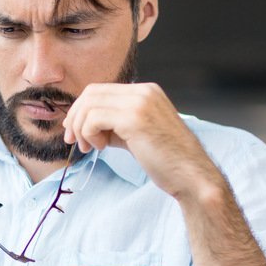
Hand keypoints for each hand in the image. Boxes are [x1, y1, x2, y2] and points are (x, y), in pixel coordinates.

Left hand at [61, 82, 224, 201]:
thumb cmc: (165, 160)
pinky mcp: (134, 118)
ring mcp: (140, 102)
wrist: (192, 175)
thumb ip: (114, 123)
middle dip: (75, 117)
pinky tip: (101, 148)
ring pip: (90, 104)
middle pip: (91, 93)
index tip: (75, 130)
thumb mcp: (136, 133)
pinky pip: (94, 118)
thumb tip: (83, 123)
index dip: (81, 109)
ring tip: (89, 147)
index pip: (100, 90)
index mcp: (146, 91)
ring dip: (81, 128)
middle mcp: (144, 91)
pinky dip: (89, 134)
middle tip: (73, 140)